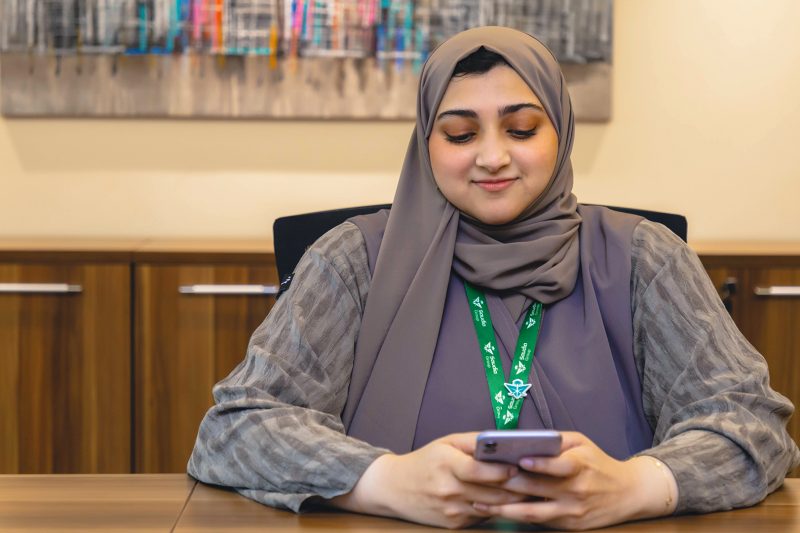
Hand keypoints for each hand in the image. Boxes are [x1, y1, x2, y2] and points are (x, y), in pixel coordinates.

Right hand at [329, 432, 524, 528]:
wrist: (393, 488)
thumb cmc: (424, 461)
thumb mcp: (445, 443)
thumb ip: (473, 442)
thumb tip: (502, 442)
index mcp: (445, 464)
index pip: (478, 470)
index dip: (501, 470)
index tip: (519, 466)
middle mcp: (448, 489)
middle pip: (490, 492)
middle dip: (516, 487)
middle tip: (536, 481)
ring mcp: (450, 509)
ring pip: (490, 507)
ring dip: (512, 501)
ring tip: (530, 491)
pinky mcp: (452, 524)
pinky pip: (481, 516)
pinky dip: (496, 509)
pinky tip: (509, 502)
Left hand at [476, 432, 677, 529]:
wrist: (629, 493)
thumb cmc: (598, 462)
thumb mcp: (582, 443)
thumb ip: (555, 442)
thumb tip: (522, 440)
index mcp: (580, 466)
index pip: (559, 466)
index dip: (539, 464)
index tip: (518, 459)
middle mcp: (576, 491)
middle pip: (537, 489)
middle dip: (507, 485)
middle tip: (480, 480)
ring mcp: (572, 511)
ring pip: (533, 513)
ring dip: (504, 509)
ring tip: (480, 504)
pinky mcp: (570, 526)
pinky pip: (539, 523)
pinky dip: (517, 518)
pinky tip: (497, 513)